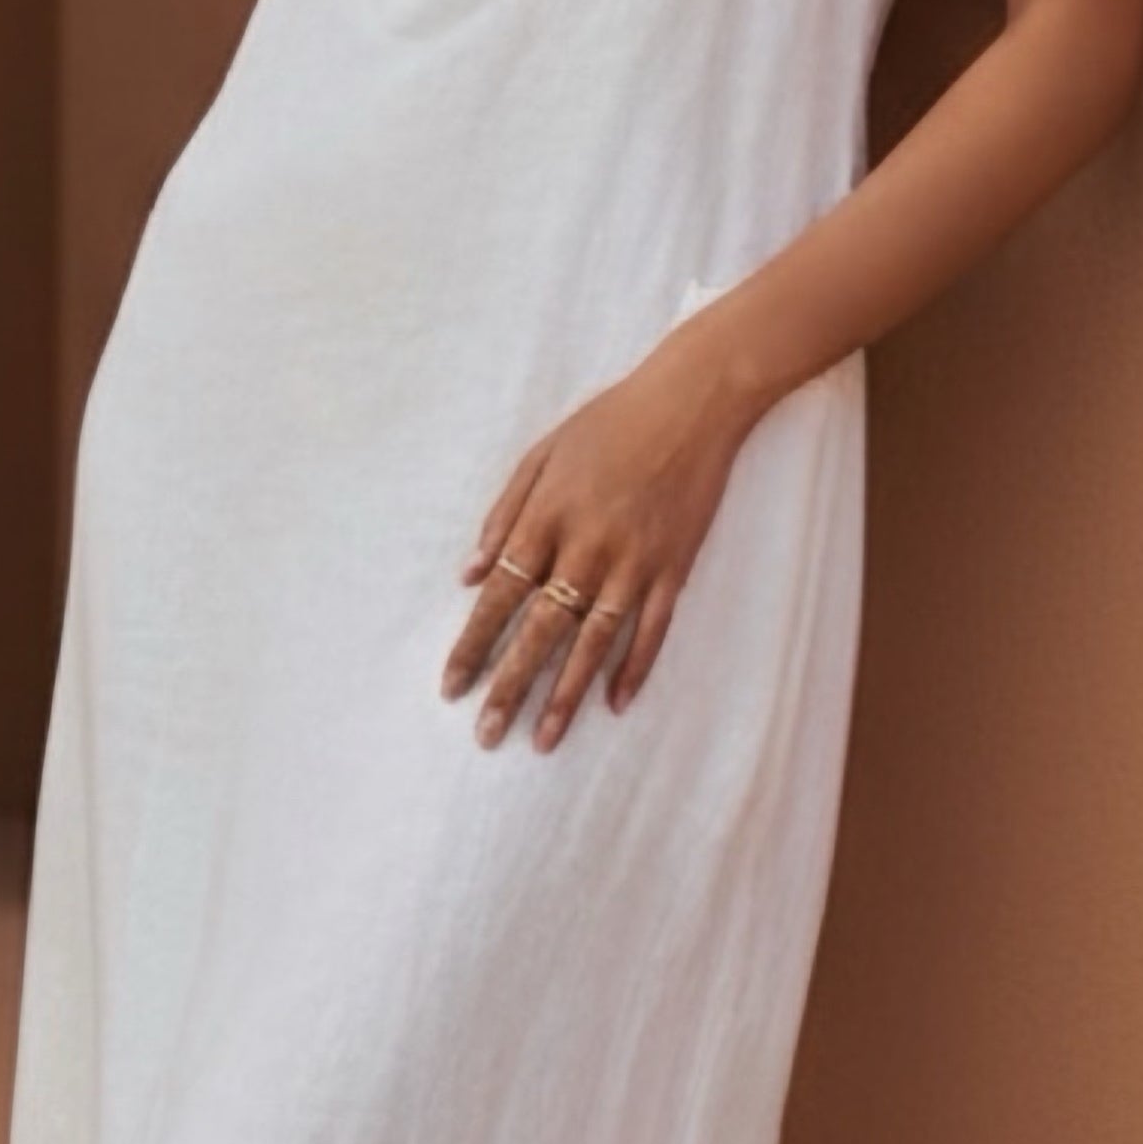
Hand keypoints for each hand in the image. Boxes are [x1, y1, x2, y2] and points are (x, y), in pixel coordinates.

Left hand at [444, 330, 753, 751]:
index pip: (499, 596)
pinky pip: (652, 630)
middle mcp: (586, 548)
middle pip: (541, 631)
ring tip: (543, 741)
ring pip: (594, 643)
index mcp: (546, 518)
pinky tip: (614, 705)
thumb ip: (503, 514)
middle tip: (486, 736)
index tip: (451, 687)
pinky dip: (634, 669)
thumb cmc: (609, 422)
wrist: (691, 402)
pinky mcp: (674, 569)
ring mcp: (634, 562)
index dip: (473, 644)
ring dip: (567, 695)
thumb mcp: (541, 454)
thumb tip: (468, 575)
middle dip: (510, 687)